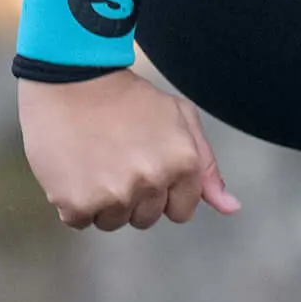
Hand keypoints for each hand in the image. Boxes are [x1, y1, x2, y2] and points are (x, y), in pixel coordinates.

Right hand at [17, 68, 240, 230]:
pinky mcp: (78, 203)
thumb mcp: (180, 119)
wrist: (70, 79)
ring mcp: (114, 195)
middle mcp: (152, 181)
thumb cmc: (127, 97)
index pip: (181, 211)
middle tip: (116, 159)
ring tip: (94, 162)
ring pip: (113, 222)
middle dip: (134, 196)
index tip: (145, 168)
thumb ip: (207, 167)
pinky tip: (73, 170)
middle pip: (146, 219)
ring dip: (103, 201)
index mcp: (182, 162)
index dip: (163, 192)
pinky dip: (74, 203)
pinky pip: (81, 222)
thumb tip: (230, 208)